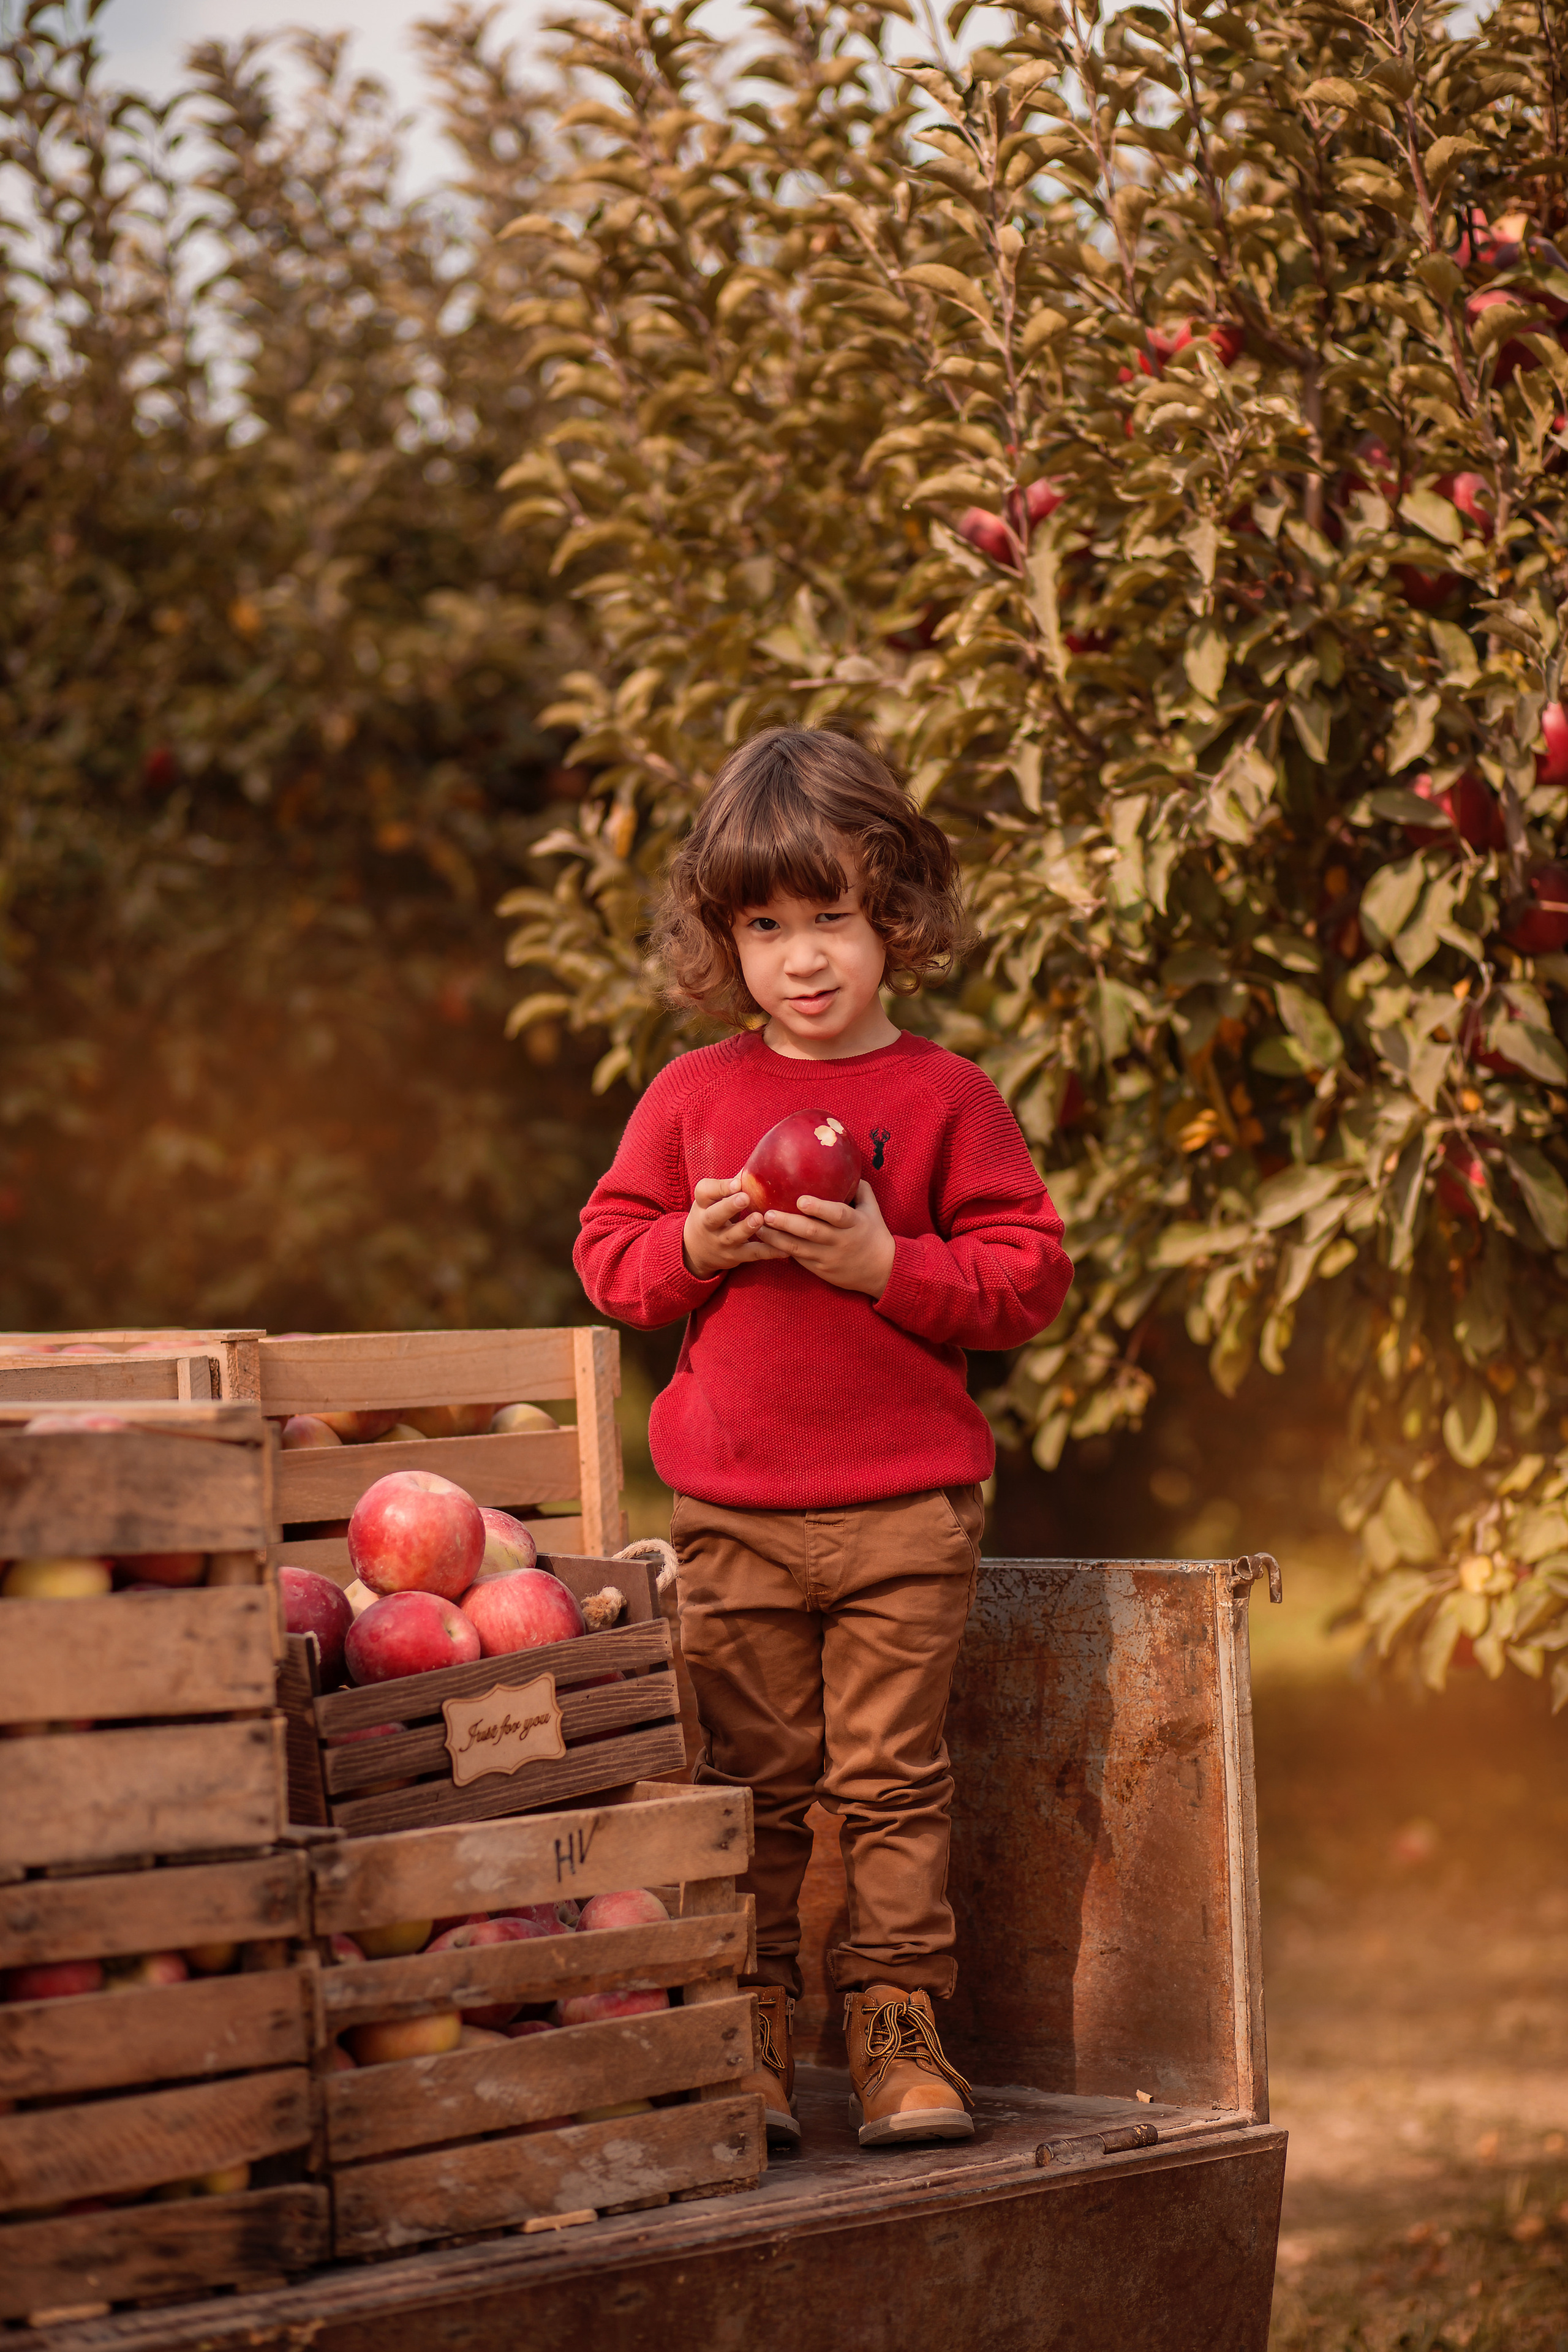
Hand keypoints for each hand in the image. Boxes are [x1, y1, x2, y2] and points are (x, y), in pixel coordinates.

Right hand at [682, 1177, 774, 1279]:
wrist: (697, 1251)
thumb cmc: (712, 1215)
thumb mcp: (713, 1200)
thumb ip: (733, 1184)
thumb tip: (758, 1164)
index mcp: (704, 1204)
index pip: (705, 1192)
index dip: (719, 1187)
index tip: (736, 1183)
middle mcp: (709, 1224)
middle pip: (715, 1216)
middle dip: (729, 1207)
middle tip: (745, 1198)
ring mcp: (721, 1242)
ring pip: (733, 1236)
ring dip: (747, 1228)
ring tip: (760, 1218)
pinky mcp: (735, 1256)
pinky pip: (752, 1254)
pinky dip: (768, 1252)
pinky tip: (784, 1249)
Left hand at [759, 1180, 896, 1299]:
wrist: (882, 1272)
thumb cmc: (875, 1235)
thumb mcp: (873, 1210)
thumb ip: (861, 1189)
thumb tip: (846, 1167)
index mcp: (854, 1223)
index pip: (836, 1215)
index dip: (819, 1208)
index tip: (800, 1200)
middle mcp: (840, 1241)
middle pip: (811, 1232)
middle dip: (787, 1223)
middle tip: (766, 1213)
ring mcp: (828, 1258)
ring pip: (799, 1249)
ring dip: (776, 1238)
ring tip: (758, 1227)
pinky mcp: (820, 1270)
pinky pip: (799, 1260)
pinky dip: (781, 1251)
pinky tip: (766, 1242)